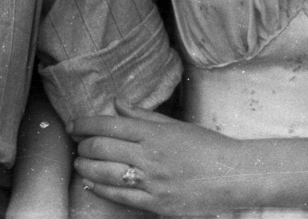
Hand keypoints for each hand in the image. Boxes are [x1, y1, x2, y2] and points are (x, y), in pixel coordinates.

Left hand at [72, 102, 245, 215]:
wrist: (234, 175)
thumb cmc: (207, 147)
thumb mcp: (176, 125)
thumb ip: (144, 115)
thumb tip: (117, 103)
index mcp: (155, 133)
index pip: (110, 125)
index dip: (85, 124)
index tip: (74, 125)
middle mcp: (150, 156)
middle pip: (103, 148)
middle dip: (83, 145)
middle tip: (77, 144)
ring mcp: (153, 181)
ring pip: (107, 173)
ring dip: (87, 167)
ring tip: (80, 163)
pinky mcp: (157, 203)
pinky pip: (122, 197)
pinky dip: (102, 190)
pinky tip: (91, 185)